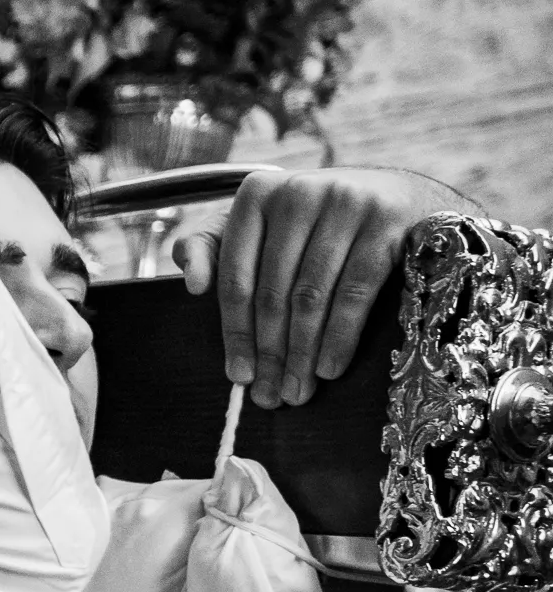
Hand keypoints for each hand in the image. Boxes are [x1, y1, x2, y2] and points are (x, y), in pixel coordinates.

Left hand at [173, 166, 477, 407]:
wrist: (400, 195)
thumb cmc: (314, 222)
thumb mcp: (258, 224)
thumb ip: (211, 246)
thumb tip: (192, 284)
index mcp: (256, 194)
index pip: (236, 278)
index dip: (234, 333)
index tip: (237, 377)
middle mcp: (298, 193)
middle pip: (273, 293)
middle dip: (270, 353)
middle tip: (270, 397)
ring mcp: (344, 203)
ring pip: (312, 298)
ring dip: (303, 354)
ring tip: (298, 393)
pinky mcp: (385, 221)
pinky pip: (355, 292)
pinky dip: (340, 336)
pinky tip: (330, 369)